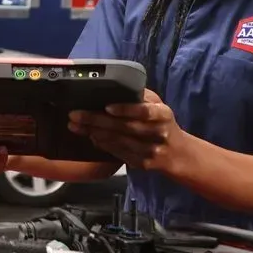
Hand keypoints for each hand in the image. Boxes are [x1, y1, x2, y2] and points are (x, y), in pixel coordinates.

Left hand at [69, 89, 188, 173]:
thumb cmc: (162, 122)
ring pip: (118, 141)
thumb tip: (115, 88)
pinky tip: (90, 136)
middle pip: (125, 127)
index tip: (106, 107)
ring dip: (95, 133)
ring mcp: (150, 151)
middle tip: (76, 115)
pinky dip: (102, 144)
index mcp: (163, 114)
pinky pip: (118, 153)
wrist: (176, 153)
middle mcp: (158, 133)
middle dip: (97, 121)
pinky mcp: (142, 163)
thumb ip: (140, 97)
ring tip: (76, 126)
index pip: (144, 111)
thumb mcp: (158, 105)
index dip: (125, 109)